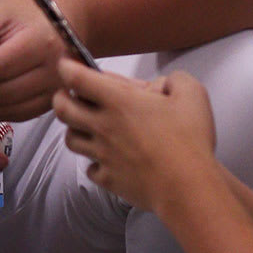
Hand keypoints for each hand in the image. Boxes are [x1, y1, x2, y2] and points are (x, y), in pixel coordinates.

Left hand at [53, 63, 217, 214]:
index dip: (67, 66)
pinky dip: (93, 162)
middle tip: (70, 94)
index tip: (68, 63)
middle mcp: (103, 126)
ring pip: (70, 138)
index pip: (75, 77)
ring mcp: (102, 154)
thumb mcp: (192, 94)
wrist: (188, 188)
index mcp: (118, 101)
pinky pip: (89, 168)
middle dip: (60, 97)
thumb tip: (163, 84)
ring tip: (86, 125)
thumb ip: (174, 79)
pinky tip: (106, 159)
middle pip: (61, 108)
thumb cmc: (189, 139)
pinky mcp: (108, 179)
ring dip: (74, 128)